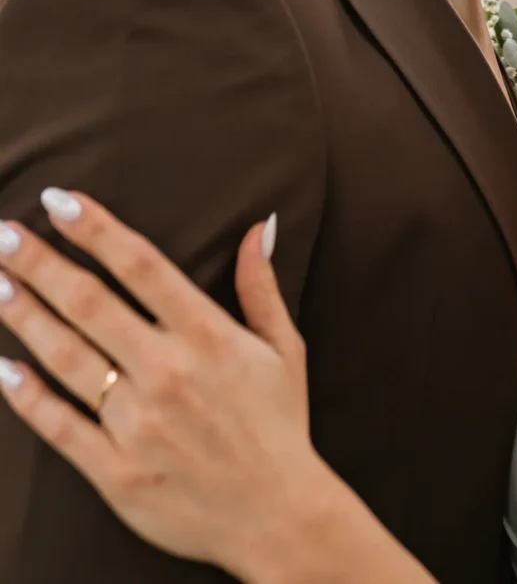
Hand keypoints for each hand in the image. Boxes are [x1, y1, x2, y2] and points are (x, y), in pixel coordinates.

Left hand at [0, 190, 329, 579]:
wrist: (278, 518)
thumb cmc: (281, 426)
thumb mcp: (285, 349)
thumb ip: (261, 286)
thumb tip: (259, 225)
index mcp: (209, 336)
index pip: (142, 266)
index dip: (97, 229)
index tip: (60, 201)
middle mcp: (168, 371)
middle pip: (90, 303)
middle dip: (40, 264)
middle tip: (2, 233)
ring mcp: (137, 422)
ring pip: (66, 358)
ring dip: (25, 316)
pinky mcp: (116, 471)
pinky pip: (60, 426)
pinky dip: (27, 396)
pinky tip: (3, 367)